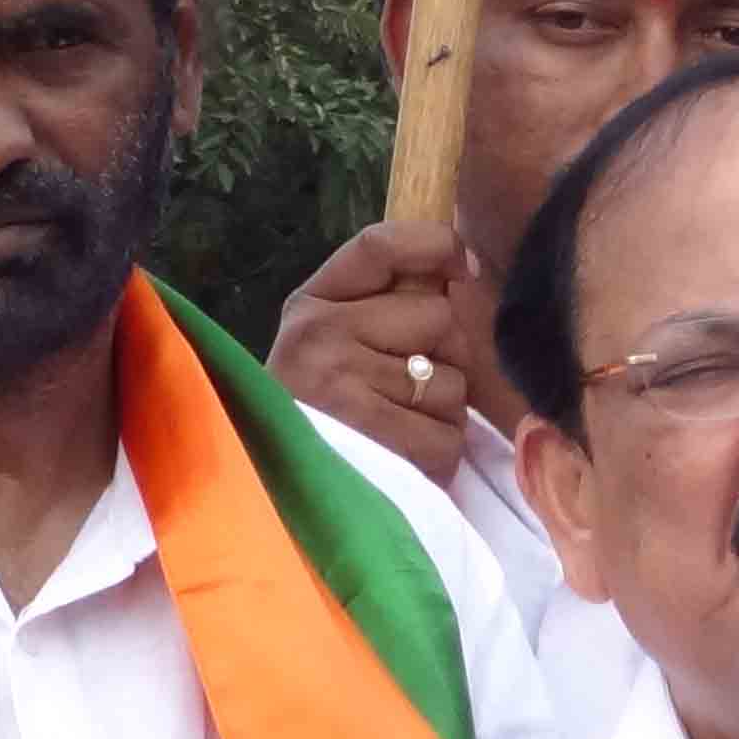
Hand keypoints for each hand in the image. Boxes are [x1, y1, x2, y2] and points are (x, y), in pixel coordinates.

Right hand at [269, 220, 480, 482]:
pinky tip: (403, 457)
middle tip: (401, 388)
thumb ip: (385, 302)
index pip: (380, 247)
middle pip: (438, 316)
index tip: (465, 265)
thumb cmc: (319, 412)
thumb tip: (464, 267)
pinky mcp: (374, 443)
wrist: (273, 492)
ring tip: (396, 426)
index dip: (435, 246)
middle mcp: (319, 337)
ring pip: (452, 381)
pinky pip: (449, 435)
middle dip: (442, 354)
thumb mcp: (333, 342)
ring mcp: (343, 389)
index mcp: (309, 305)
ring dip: (442, 410)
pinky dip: (439, 451)